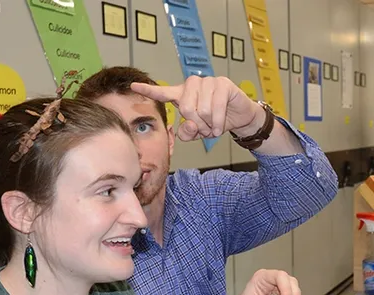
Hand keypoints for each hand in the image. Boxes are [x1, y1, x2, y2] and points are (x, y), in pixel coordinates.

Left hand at [130, 76, 264, 140]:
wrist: (239, 117)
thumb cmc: (215, 121)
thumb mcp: (198, 132)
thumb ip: (187, 132)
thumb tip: (190, 124)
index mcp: (183, 94)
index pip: (163, 92)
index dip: (149, 90)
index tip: (134, 86)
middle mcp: (193, 85)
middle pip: (186, 109)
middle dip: (198, 125)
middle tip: (206, 129)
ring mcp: (208, 82)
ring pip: (202, 110)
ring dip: (210, 125)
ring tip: (215, 125)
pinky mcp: (223, 84)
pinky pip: (217, 108)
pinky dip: (219, 122)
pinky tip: (222, 126)